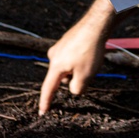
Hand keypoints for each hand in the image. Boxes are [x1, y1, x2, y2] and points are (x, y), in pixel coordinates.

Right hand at [38, 0, 118, 114]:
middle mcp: (54, 56)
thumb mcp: (85, 76)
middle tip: (88, 69)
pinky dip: (81, 59)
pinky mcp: (68, 41)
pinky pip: (73, 57)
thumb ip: (77, 89)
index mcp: (55, 66)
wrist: (96, 25)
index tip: (42, 112)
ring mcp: (60, 47)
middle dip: (74, 78)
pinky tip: (90, 52)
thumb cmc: (90, 51)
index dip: (46, 102)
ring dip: (79, 68)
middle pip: (62, 77)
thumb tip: (73, 88)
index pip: (48, 88)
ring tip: (91, 58)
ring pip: (69, 67)